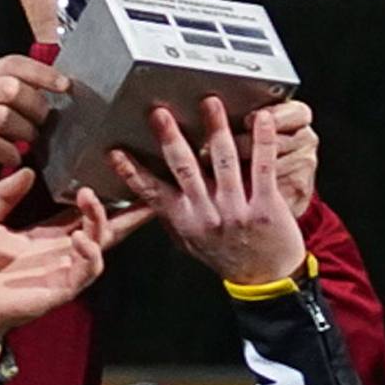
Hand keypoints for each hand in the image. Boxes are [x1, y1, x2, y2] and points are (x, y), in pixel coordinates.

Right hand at [0, 56, 68, 236]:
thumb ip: (15, 98)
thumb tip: (56, 88)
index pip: (11, 63)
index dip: (42, 73)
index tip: (65, 86)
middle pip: (10, 88)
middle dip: (36, 107)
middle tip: (43, 124)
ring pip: (3, 116)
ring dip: (26, 132)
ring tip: (30, 142)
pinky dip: (10, 152)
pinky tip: (15, 158)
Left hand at [0, 170, 108, 372]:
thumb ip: (2, 194)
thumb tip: (27, 170)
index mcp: (48, 235)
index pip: (82, 213)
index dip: (101, 196)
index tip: (117, 176)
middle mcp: (63, 251)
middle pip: (103, 227)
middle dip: (125, 209)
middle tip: (136, 183)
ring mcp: (66, 269)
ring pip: (99, 243)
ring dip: (99, 219)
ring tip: (89, 197)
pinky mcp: (64, 288)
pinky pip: (87, 270)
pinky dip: (89, 253)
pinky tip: (79, 238)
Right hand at [110, 97, 306, 285]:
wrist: (267, 280)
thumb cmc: (228, 257)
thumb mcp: (191, 242)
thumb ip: (172, 216)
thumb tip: (147, 194)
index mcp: (186, 220)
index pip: (152, 192)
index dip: (132, 172)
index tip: (116, 152)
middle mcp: (207, 214)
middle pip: (184, 169)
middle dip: (170, 139)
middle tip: (160, 114)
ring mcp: (237, 210)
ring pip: (223, 161)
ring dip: (215, 129)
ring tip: (210, 104)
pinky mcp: (266, 206)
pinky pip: (263, 167)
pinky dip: (262, 140)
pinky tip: (261, 119)